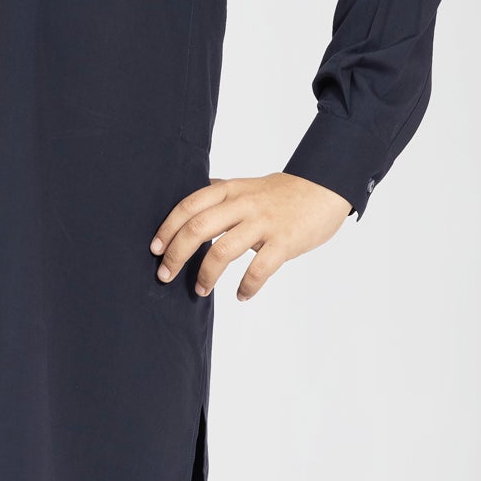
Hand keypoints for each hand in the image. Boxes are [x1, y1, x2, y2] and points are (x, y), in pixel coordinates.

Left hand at [150, 172, 353, 302]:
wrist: (326, 187)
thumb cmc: (284, 192)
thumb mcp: (246, 185)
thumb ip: (221, 194)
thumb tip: (191, 202)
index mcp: (231, 190)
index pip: (188, 206)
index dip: (167, 228)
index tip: (155, 248)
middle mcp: (243, 204)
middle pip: (197, 228)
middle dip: (175, 254)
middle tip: (164, 274)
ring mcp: (264, 223)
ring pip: (222, 251)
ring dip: (205, 275)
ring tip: (199, 290)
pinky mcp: (284, 241)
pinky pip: (259, 268)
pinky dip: (247, 286)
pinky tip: (241, 295)